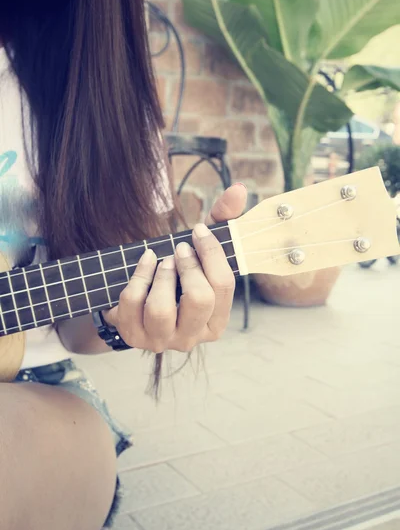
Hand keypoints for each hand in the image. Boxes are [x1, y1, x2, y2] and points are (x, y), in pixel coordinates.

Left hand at [104, 183, 246, 352]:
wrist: (138, 302)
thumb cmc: (180, 274)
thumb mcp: (202, 251)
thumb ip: (223, 220)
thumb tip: (238, 189)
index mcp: (216, 322)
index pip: (224, 286)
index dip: (212, 252)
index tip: (199, 230)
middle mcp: (192, 338)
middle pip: (199, 299)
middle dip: (188, 265)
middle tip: (180, 248)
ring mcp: (160, 340)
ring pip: (161, 308)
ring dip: (162, 274)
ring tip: (162, 259)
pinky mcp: (132, 335)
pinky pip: (132, 302)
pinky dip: (137, 274)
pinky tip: (145, 261)